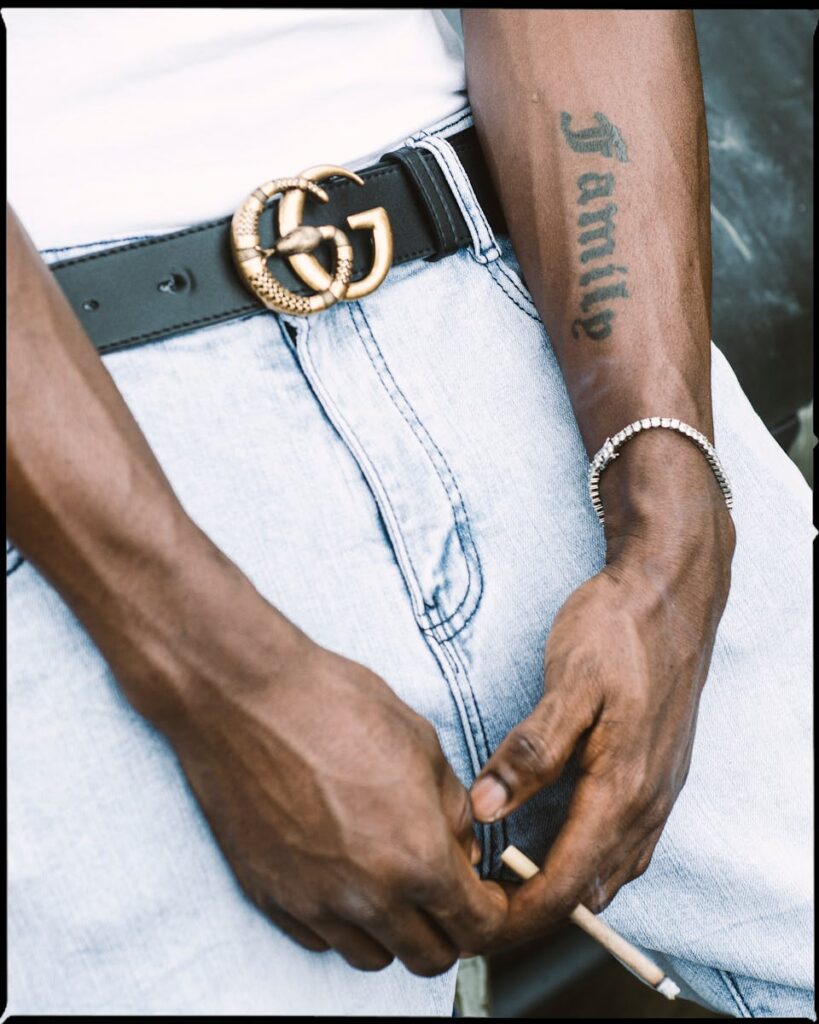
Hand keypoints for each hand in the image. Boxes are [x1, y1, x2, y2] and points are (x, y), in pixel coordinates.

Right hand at [104, 535, 506, 975]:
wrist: (245, 698)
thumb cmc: (335, 705)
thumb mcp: (421, 743)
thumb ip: (451, 808)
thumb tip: (463, 845)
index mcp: (417, 856)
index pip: (477, 928)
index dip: (490, 913)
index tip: (483, 896)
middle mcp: (368, 896)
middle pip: (429, 958)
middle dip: (447, 929)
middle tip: (442, 892)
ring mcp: (314, 902)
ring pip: (373, 958)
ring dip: (393, 930)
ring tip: (389, 881)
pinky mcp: (270, 896)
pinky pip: (319, 938)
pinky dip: (341, 920)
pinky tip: (341, 874)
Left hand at [468, 488, 734, 950]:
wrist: (672, 592)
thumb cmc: (617, 630)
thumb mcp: (568, 683)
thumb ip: (530, 750)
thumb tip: (485, 810)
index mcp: (622, 786)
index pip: (571, 878)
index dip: (524, 908)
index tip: (479, 916)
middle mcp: (648, 799)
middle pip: (596, 882)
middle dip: (544, 905)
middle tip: (488, 905)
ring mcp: (662, 786)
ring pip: (618, 864)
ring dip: (574, 883)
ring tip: (519, 884)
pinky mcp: (662, 768)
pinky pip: (634, 837)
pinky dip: (599, 856)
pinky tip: (570, 840)